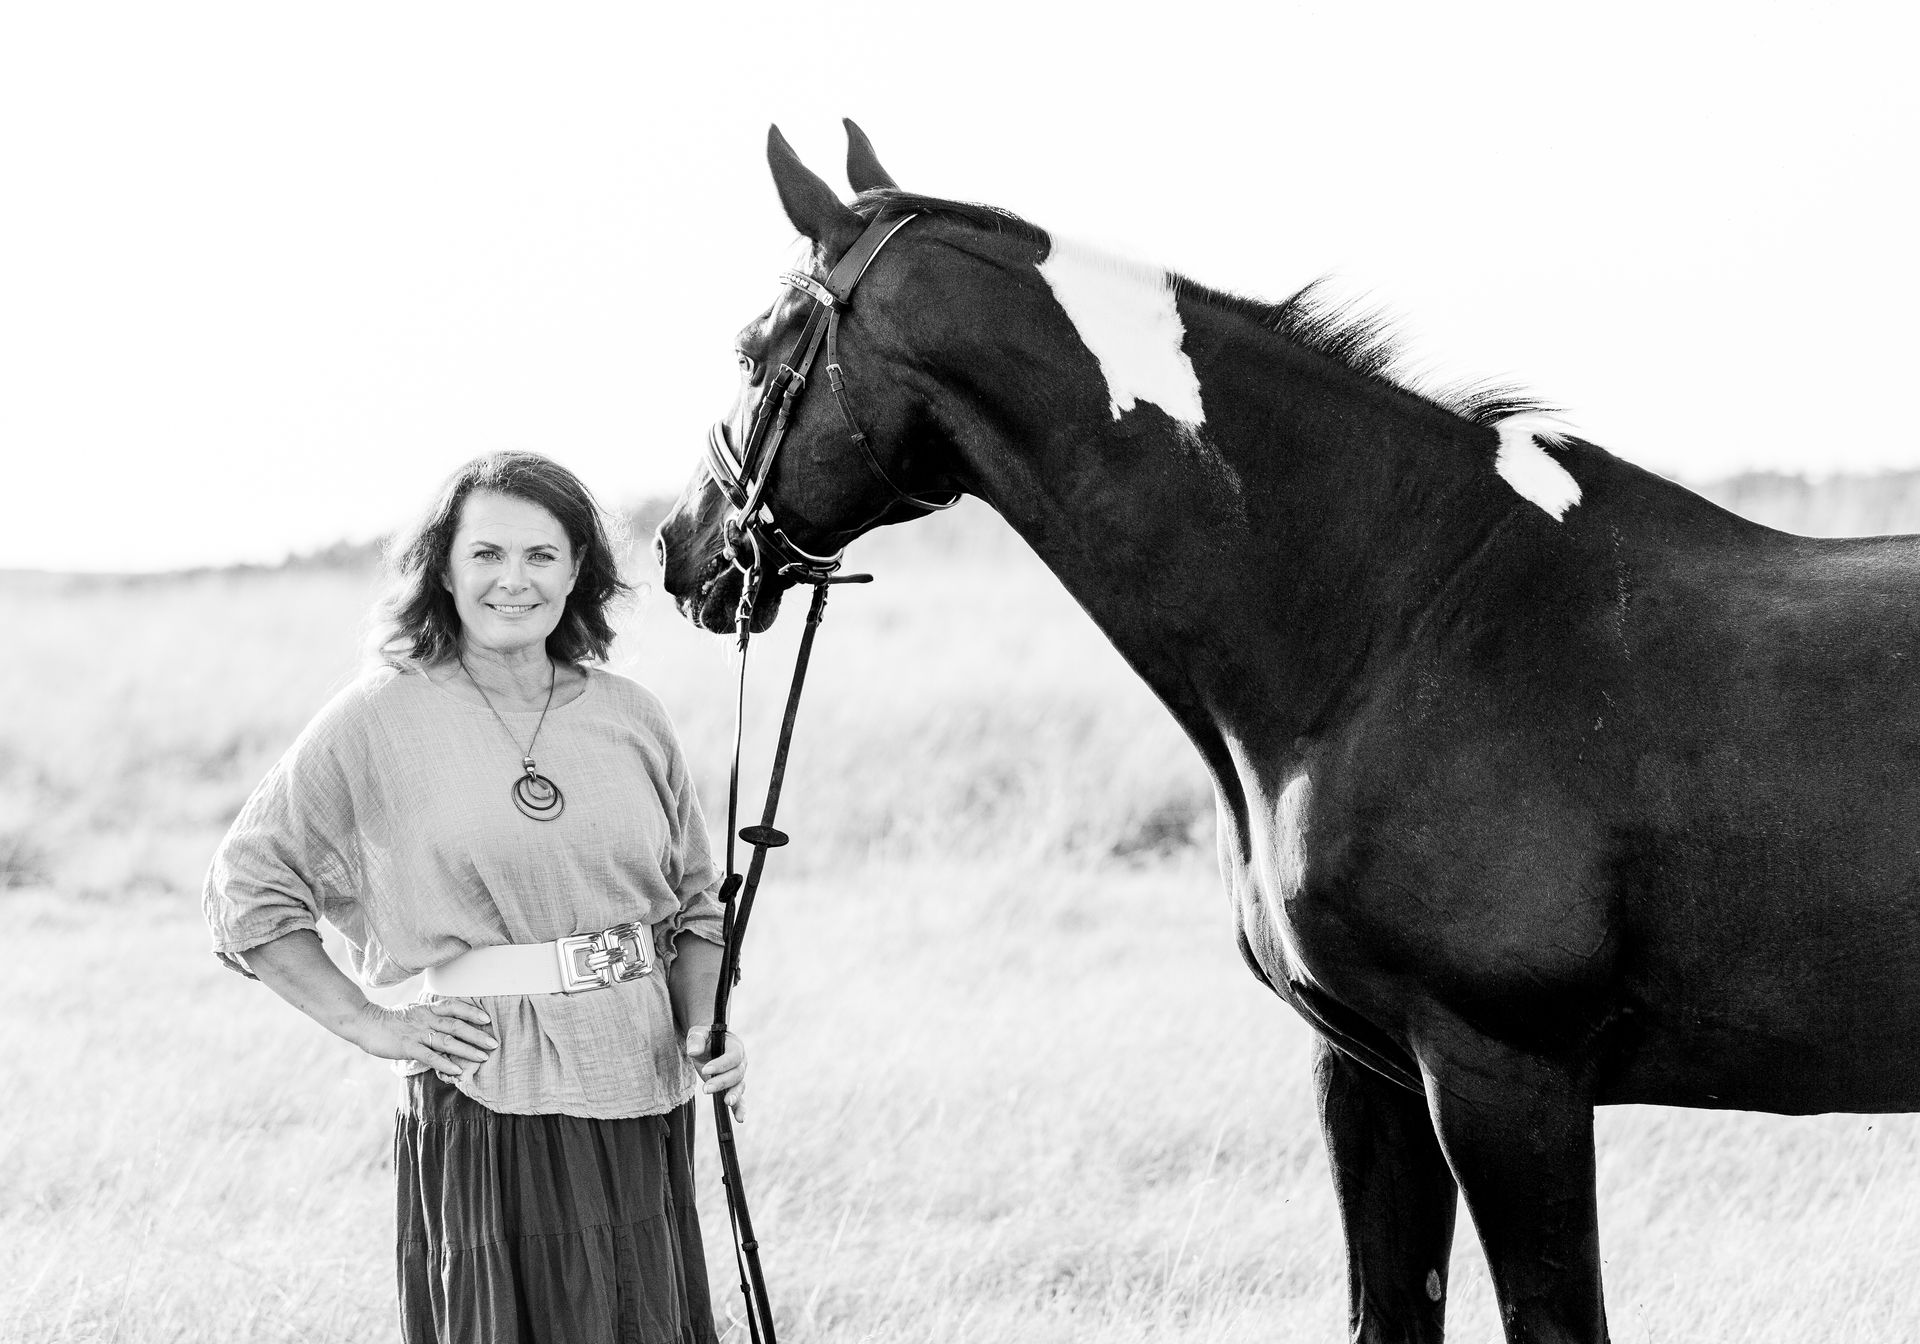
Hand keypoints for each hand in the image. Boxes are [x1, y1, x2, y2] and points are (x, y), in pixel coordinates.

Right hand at [348, 998, 498, 1083]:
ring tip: (483, 1057)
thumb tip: (448, 1020)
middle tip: (494, 1043)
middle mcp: (426, 1019)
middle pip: (457, 1025)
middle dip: (477, 1034)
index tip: (488, 1019)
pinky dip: (445, 1063)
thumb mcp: (414, 1011)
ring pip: (447, 1041)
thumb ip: (431, 1015)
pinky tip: (457, 1070)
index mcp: (428, 1009)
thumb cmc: (391, 1020)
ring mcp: (417, 1033)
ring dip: (467, 1049)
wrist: (365, 1023)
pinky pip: (430, 1056)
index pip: (455, 1007)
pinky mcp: (408, 1047)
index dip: (472, 1011)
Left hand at [686, 1024, 746, 1120]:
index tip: (706, 1069)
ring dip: (733, 1094)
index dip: (721, 1064)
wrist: (709, 1044)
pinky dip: (740, 1109)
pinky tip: (740, 1119)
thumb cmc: (704, 1038)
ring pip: (739, 1086)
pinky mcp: (733, 1087)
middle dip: (722, 1082)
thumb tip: (693, 1051)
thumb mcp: (699, 1034)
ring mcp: (738, 1076)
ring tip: (726, 1102)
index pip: (732, 1056)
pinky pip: (740, 1099)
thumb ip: (696, 1040)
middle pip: (736, 1073)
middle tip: (706, 1089)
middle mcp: (741, 1062)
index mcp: (735, 1046)